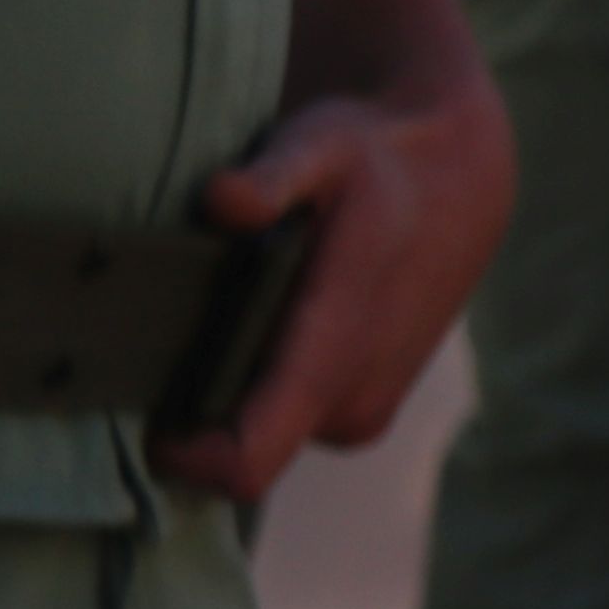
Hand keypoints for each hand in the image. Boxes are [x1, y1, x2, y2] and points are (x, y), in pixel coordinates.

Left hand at [148, 72, 512, 501]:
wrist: (462, 178)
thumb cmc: (378, 162)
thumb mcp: (323, 146)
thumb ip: (273, 176)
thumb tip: (222, 198)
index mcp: (335, 355)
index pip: (244, 462)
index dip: (179, 456)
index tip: (146, 403)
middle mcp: (353, 403)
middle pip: (234, 448)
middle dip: (197, 405)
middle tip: (182, 327)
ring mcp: (364, 413)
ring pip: (262, 434)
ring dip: (232, 392)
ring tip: (231, 313)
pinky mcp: (368, 409)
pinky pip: (290, 422)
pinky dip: (264, 386)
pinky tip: (265, 322)